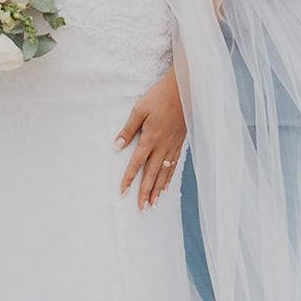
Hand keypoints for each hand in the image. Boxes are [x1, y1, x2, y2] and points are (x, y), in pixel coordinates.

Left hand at [117, 70, 186, 208]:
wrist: (183, 90)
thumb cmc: (159, 97)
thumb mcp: (139, 110)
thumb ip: (128, 130)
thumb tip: (116, 146)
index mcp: (150, 139)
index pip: (137, 164)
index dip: (129, 180)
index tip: (122, 193)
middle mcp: (162, 147)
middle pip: (152, 175)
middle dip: (145, 193)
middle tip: (142, 209)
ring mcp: (173, 146)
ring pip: (164, 173)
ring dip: (158, 190)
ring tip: (153, 204)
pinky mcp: (180, 143)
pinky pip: (174, 166)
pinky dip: (169, 178)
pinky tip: (166, 186)